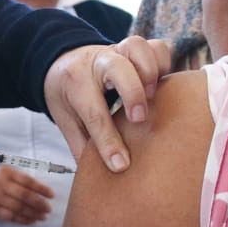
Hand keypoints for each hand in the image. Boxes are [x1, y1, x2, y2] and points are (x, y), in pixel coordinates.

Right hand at [0, 166, 54, 223]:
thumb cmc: (1, 180)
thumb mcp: (10, 173)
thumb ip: (24, 180)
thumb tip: (44, 193)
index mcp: (6, 172)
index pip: (27, 181)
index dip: (41, 189)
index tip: (52, 195)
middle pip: (24, 195)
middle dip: (39, 203)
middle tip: (48, 209)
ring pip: (18, 208)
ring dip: (33, 213)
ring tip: (43, 216)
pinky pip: (11, 217)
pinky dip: (23, 220)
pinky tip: (32, 220)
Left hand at [44, 37, 170, 171]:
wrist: (63, 60)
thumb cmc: (68, 95)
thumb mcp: (65, 120)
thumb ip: (82, 145)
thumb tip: (98, 180)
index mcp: (75, 83)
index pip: (93, 112)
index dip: (108, 141)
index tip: (120, 165)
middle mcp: (97, 63)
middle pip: (117, 68)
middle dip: (131, 92)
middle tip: (139, 118)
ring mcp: (118, 51)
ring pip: (137, 47)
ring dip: (149, 70)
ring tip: (152, 95)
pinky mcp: (137, 50)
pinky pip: (156, 47)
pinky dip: (163, 63)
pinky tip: (162, 83)